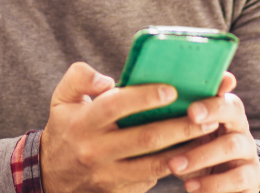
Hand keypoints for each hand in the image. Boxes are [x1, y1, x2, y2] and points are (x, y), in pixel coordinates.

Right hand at [41, 62, 220, 192]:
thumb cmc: (65, 129)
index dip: (144, 97)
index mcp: (84, 122)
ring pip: (154, 164)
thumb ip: (79, 77)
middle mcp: (96, 150)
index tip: (172, 90)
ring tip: (208, 132)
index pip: (116, 106)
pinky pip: (152, 178)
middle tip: (206, 114)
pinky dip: (174, 165)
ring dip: (184, 149)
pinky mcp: (121, 190)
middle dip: (179, 126)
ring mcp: (109, 174)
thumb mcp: (61, 99)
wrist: (52, 177)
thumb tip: (107, 78)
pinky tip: (193, 152)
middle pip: (144, 138)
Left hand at [166, 73, 259, 192]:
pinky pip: (237, 179)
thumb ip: (179, 118)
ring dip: (200, 156)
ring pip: (231, 146)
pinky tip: (190, 186)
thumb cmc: (200, 148)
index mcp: (226, 110)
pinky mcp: (251, 177)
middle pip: (232, 113)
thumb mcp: (191, 133)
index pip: (222, 95)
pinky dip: (211, 184)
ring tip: (173, 166)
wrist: (225, 181)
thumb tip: (154, 103)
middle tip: (187, 120)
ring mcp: (248, 152)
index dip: (210, 101)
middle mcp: (240, 127)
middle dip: (208, 118)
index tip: (191, 110)